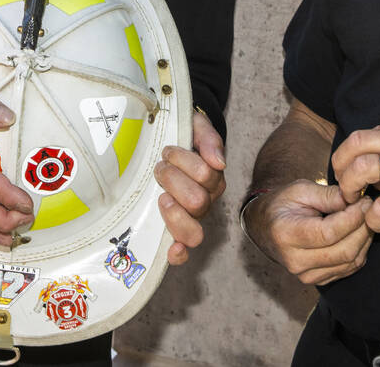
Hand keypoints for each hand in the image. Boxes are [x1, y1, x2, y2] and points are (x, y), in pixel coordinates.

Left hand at [153, 109, 226, 264]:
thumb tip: (218, 162)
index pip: (206, 174)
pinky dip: (180, 252)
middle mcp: (205, 199)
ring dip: (173, 213)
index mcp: (211, 177)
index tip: (168, 151)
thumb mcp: (196, 127)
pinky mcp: (175, 229)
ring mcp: (191, 217)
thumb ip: (209, 139)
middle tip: (160, 167)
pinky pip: (183, 248)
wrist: (168, 144)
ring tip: (161, 195)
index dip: (187, 163)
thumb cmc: (182, 138)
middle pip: (197, 202)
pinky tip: (173, 250)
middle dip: (173, 181)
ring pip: (191, 228)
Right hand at [244, 180, 372, 284]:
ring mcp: (306, 275)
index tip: (365, 201)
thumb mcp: (300, 189)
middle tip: (370, 208)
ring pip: (350, 262)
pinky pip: (348, 269)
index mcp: (287, 235)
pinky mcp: (318, 280)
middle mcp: (296, 261)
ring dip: (365, 239)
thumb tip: (354, 198)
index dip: (352, 218)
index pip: (329, 233)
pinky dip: (360, 250)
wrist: (265, 228)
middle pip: (344, 251)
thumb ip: (328, 195)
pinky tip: (359, 232)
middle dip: (364, 228)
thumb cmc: (282, 204)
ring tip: (366, 218)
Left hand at [330, 110, 379, 232]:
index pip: (372, 132)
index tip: (357, 169)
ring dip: (350, 188)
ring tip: (355, 202)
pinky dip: (373, 218)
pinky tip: (378, 224)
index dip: (358, 152)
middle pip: (356, 141)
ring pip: (362, 168)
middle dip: (340, 163)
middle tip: (342, 182)